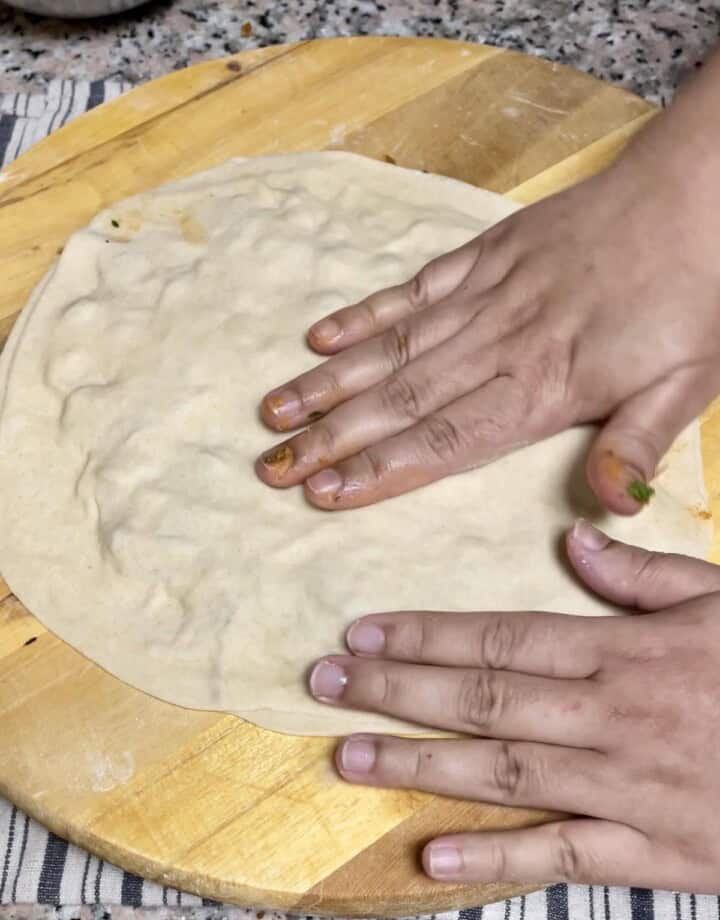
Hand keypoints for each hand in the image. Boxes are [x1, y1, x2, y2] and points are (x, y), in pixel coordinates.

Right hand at [257, 59, 719, 513]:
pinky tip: (321, 338)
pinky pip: (415, 290)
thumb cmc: (695, 298)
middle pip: (402, 400)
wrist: (695, 195)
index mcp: (546, 387)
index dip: (380, 470)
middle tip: (271, 469)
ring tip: (274, 414)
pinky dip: (365, 314)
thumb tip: (611, 509)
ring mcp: (487, 295)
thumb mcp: (688, 385)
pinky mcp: (486, 255)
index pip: (446, 440)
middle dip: (331, 440)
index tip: (323, 493)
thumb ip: (637, 446)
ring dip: (329, 384)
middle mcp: (501, 344)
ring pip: (394, 347)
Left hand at [308, 521, 719, 890]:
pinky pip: (561, 856)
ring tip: (348, 756)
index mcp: (627, 650)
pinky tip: (429, 858)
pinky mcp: (651, 852)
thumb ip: (647, 574)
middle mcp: (611, 714)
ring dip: (418, 764)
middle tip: (322, 683)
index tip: (361, 631)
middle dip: (395, 688)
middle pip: (483, 696)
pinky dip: (494, 860)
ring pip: (503, 769)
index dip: (424, 633)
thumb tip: (574, 536)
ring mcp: (625, 786)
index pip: (503, 635)